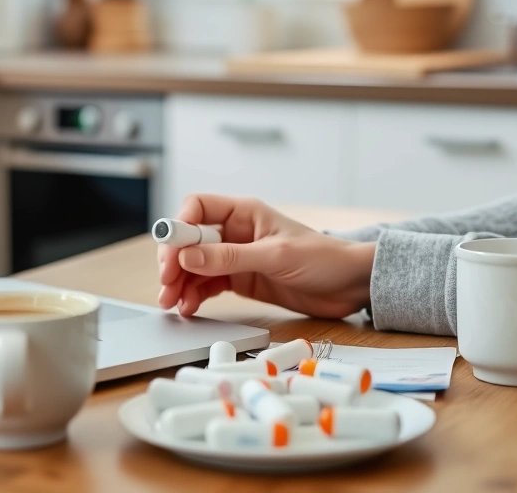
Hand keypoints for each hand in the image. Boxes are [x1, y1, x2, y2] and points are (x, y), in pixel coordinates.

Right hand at [157, 194, 375, 317]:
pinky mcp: (241, 280)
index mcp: (244, 213)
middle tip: (165, 285)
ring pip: (195, 266)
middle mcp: (235, 232)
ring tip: (171, 304)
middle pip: (189, 241)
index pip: (197, 208)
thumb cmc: (322, 258)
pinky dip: (194, 295)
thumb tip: (188, 258)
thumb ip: (230, 257)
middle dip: (173, 262)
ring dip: (179, 283)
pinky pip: (208, 285)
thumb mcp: (275, 256)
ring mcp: (236, 257)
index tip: (171, 254)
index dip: (178, 228)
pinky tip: (188, 308)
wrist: (351, 284)